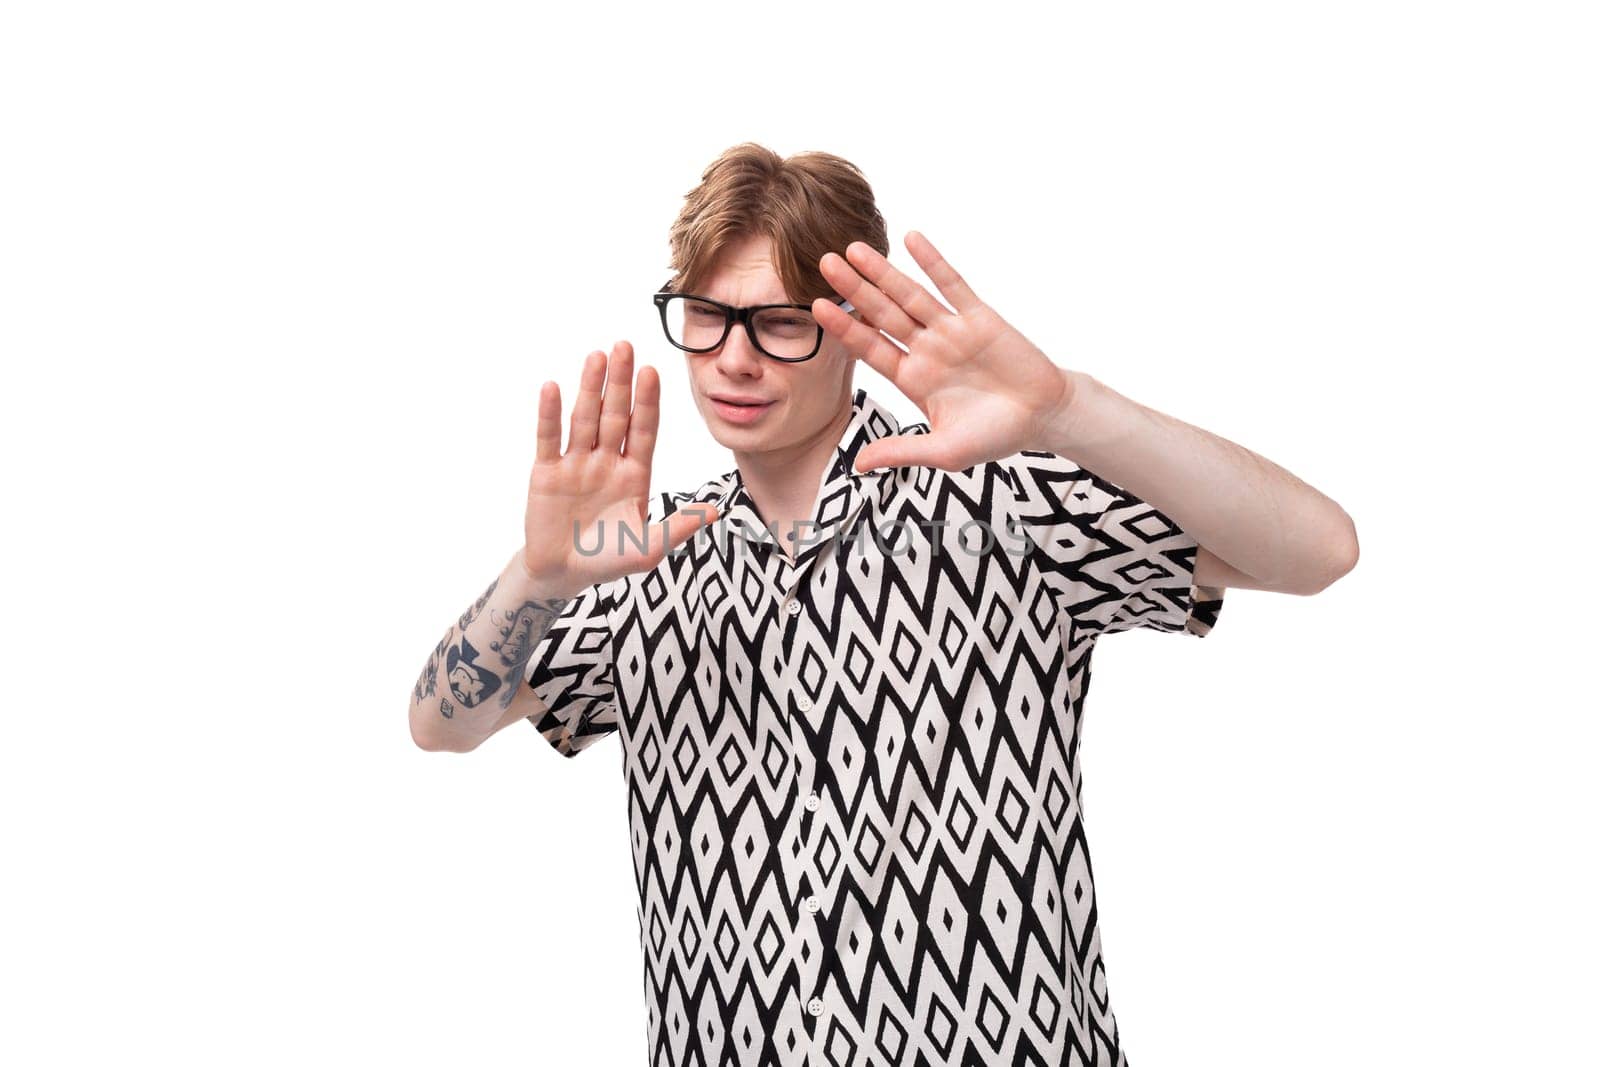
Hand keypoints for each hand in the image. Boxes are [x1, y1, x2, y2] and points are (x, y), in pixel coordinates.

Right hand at [521, 341, 717, 597]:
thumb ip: (678, 528)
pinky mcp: (547, 473)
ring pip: (585, 419)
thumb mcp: (649, 549)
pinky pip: (549, 439)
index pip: (644, 430)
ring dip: (590, 388)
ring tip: (596, 356)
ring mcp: (577, 464)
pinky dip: (550, 414)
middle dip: (621, 382)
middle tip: (625, 345)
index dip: (648, 402)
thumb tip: (715, 511)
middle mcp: (607, 461)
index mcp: (635, 473)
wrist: (563, 574)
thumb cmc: (608, 560)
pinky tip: (553, 388)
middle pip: (616, 415)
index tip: (653, 371)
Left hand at [812, 231, 1081, 473]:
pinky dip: (933, 262)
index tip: (816, 308)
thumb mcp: (944, 451)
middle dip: (854, 289)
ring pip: (910, 295)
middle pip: (883, 314)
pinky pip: (952, 284)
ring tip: (855, 248)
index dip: (845, 328)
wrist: (1044, 417)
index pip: (871, 348)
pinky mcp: (980, 317)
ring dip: (884, 271)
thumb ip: (902, 452)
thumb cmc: (995, 436)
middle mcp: (927, 350)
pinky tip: (911, 239)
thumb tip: (858, 466)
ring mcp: (951, 330)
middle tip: (824, 262)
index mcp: (913, 379)